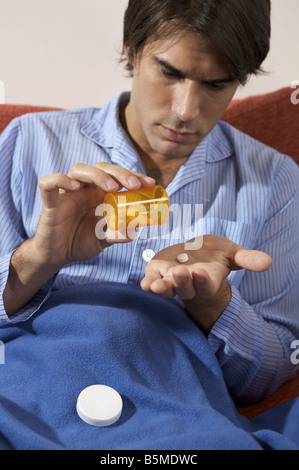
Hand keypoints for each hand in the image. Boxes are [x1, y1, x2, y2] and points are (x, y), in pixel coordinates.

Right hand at [34, 162, 154, 269]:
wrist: (57, 255)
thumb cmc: (81, 242)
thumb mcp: (104, 240)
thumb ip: (117, 234)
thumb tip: (134, 231)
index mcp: (99, 193)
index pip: (117, 176)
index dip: (134, 176)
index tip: (150, 184)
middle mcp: (84, 188)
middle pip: (101, 168)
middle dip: (120, 173)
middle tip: (135, 185)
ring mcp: (67, 193)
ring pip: (79, 170)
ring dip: (97, 175)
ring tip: (111, 187)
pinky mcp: (51, 202)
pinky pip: (49, 183)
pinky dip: (61, 180)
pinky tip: (75, 186)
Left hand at [140, 235, 271, 332]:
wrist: (195, 254)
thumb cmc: (215, 255)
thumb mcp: (232, 254)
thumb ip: (247, 259)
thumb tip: (268, 262)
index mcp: (208, 279)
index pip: (206, 283)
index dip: (203, 280)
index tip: (201, 273)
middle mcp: (190, 284)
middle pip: (185, 287)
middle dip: (182, 282)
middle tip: (180, 273)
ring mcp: (172, 280)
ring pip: (167, 288)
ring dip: (161, 287)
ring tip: (154, 287)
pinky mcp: (158, 274)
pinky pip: (152, 281)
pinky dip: (148, 283)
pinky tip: (144, 284)